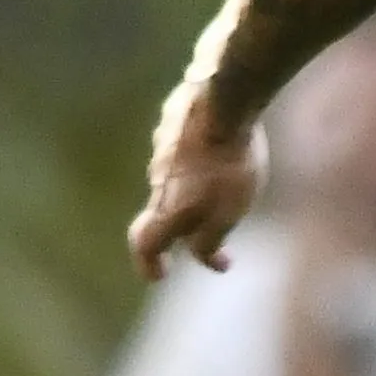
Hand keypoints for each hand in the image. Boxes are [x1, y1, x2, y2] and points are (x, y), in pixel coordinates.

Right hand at [128, 82, 267, 280]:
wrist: (224, 100)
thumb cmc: (228, 164)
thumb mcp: (227, 213)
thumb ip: (209, 240)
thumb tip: (202, 255)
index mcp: (166, 206)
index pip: (145, 243)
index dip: (149, 264)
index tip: (160, 275)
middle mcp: (158, 178)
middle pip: (163, 210)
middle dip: (185, 225)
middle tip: (212, 233)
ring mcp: (164, 146)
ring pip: (176, 177)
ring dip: (196, 189)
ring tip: (230, 188)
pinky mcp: (176, 120)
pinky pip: (186, 148)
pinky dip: (201, 158)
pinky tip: (226, 149)